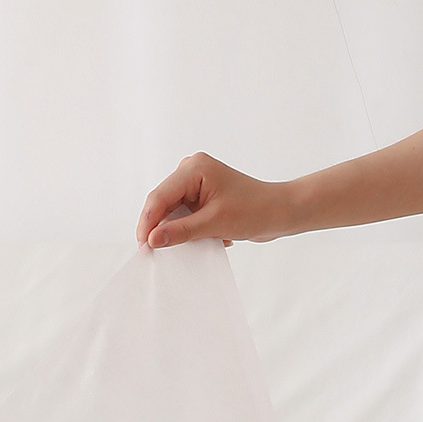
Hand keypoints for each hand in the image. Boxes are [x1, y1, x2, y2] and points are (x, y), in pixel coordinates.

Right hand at [136, 152, 292, 248]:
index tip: (143, 246)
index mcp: (194, 168)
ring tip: (181, 247)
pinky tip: (202, 239)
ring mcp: (196, 182)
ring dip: (175, 230)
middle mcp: (192, 170)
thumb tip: (153, 239)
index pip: (159, 196)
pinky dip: (186, 229)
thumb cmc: (255, 210)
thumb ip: (181, 231)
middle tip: (151, 253)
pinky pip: (182, 214)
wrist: (279, 212)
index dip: (148, 222)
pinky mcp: (201, 195)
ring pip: (171, 210)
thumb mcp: (214, 224)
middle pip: (162, 202)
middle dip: (158, 227)